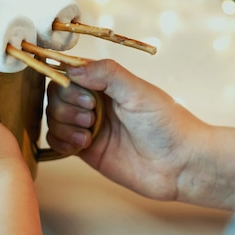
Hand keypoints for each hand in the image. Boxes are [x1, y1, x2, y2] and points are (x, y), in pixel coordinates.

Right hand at [46, 59, 207, 201]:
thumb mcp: (139, 92)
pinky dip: (61, 140)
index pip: (71, 72)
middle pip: (57, 94)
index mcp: (108, 83)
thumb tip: (72, 68)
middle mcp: (96, 102)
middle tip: (91, 116)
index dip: (67, 82)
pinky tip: (83, 144)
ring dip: (64, 123)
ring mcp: (90, 125)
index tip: (85, 95)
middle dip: (66, 105)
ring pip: (54, 117)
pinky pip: (57, 140)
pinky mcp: (87, 150)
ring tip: (89, 133)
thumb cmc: (167, 124)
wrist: (180, 166)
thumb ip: (107, 74)